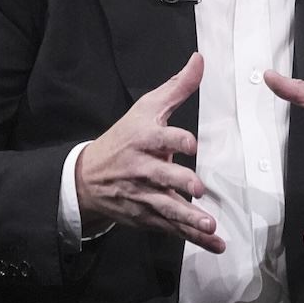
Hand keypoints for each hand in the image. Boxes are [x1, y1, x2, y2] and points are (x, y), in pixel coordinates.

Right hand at [75, 53, 224, 252]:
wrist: (88, 177)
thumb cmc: (124, 137)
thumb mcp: (147, 108)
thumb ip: (178, 87)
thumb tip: (200, 59)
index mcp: (142, 139)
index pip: (159, 138)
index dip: (176, 140)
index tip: (191, 144)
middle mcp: (142, 169)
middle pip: (161, 176)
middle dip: (178, 182)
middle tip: (197, 188)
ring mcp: (144, 196)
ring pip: (167, 207)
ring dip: (188, 218)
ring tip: (209, 225)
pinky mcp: (148, 216)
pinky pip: (173, 228)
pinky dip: (194, 239)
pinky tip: (216, 244)